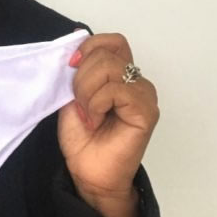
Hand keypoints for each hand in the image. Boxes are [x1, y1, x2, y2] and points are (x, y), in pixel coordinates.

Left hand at [57, 32, 159, 196]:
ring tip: (88, 114)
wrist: (89, 174)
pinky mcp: (146, 111)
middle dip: (81, 77)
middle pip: (106, 54)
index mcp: (121, 76)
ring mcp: (144, 96)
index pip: (113, 42)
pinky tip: (95, 120)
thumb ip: (79, 71)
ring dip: (87, 91)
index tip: (71, 65)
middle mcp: (137, 82)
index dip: (88, 47)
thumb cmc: (83, 139)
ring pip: (110, 68)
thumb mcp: (73, 95)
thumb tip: (76, 46)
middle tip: (79, 104)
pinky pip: (116, 90)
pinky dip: (96, 103)